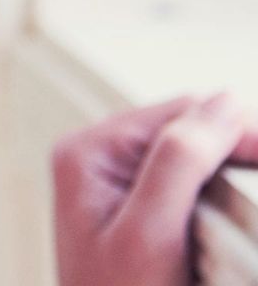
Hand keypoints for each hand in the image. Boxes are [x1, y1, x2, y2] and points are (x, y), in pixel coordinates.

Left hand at [52, 90, 257, 285]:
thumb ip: (179, 162)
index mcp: (90, 151)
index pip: (182, 114)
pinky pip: (197, 186)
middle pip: (192, 131)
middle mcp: (101, 157)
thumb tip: (224, 99)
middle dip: (241, 149)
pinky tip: (244, 210)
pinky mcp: (145, 210)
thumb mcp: (150, 233)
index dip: (239, 130)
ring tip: (251, 200)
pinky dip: (227, 193)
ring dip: (237, 170)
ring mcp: (121, 182)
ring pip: (201, 158)